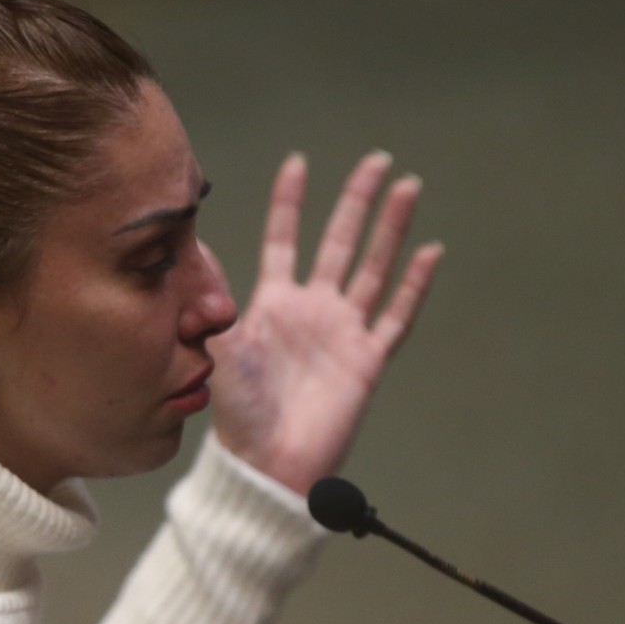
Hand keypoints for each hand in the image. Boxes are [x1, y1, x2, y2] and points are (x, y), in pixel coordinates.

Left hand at [209, 152, 442, 495]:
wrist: (268, 462)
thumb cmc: (238, 412)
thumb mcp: (219, 348)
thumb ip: (212, 299)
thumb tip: (194, 248)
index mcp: (273, 303)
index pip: (284, 240)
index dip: (290, 203)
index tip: (298, 163)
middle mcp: (312, 309)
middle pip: (340, 242)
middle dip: (359, 201)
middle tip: (378, 161)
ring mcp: (343, 331)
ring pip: (374, 267)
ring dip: (391, 228)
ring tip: (407, 187)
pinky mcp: (368, 358)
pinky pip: (396, 315)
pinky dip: (414, 285)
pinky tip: (430, 251)